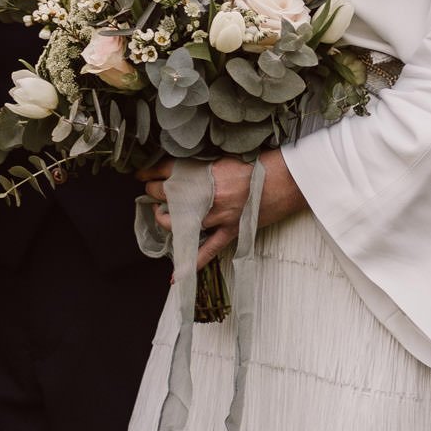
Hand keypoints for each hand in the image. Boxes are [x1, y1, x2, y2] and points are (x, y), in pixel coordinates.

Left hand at [143, 152, 307, 270]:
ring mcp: (219, 215)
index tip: (141, 174)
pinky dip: (192, 263)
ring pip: (179, 223)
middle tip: (150, 192)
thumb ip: (207, 163)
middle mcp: (208, 194)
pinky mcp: (231, 230)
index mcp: (208, 170)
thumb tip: (186, 168)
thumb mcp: (229, 156)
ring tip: (161, 215)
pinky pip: (207, 250)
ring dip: (165, 220)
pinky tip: (176, 275)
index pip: (168, 170)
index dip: (150, 172)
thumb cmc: (263, 164)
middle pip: (168, 195)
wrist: (289, 179)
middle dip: (153, 193)